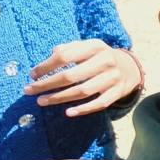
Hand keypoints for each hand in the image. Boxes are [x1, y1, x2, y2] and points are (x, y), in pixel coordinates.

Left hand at [23, 39, 141, 116]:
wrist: (129, 67)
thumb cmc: (98, 57)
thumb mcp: (87, 47)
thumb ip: (68, 50)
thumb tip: (45, 63)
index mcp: (95, 47)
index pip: (65, 56)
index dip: (46, 66)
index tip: (32, 75)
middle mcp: (106, 61)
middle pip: (71, 76)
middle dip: (47, 84)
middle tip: (29, 91)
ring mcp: (113, 77)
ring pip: (82, 91)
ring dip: (59, 98)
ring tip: (41, 101)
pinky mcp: (118, 92)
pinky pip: (99, 103)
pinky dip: (83, 109)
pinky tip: (68, 112)